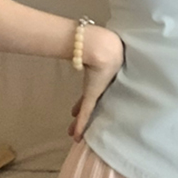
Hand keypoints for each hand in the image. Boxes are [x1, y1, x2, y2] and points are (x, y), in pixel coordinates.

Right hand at [67, 26, 124, 142]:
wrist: (104, 48)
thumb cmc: (102, 45)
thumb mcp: (96, 50)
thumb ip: (90, 49)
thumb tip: (78, 39)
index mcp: (102, 77)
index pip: (90, 94)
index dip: (82, 104)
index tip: (74, 112)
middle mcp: (100, 86)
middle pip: (90, 105)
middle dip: (82, 116)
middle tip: (74, 127)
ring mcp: (96, 92)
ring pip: (87, 112)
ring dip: (80, 123)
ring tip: (73, 134)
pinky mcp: (93, 95)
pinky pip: (86, 114)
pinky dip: (82, 125)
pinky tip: (77, 137)